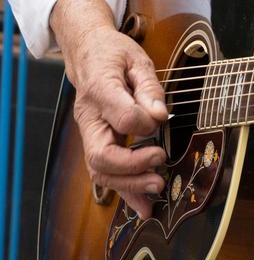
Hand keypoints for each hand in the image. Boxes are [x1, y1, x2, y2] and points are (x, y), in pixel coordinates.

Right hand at [50, 0, 167, 218]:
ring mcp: (89, 134)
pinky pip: (106, 173)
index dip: (143, 122)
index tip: (159, 118)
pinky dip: (125, 191)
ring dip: (129, 186)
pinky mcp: (96, 143)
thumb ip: (149, 87)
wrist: (88, 54)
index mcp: (99, 89)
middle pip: (101, 156)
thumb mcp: (136, 59)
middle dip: (132, 168)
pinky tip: (144, 205)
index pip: (120, 116)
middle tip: (160, 166)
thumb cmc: (113, 54)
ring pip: (101, 172)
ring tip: (158, 188)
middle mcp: (89, 117)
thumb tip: (160, 116)